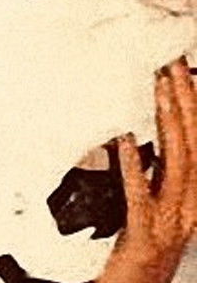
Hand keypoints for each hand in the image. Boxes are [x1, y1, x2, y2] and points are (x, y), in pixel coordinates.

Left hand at [100, 58, 196, 282]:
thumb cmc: (142, 251)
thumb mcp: (156, 207)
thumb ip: (154, 173)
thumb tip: (139, 136)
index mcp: (191, 197)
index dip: (194, 108)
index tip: (183, 71)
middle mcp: (188, 206)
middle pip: (193, 147)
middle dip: (186, 105)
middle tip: (173, 66)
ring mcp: (169, 220)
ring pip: (177, 165)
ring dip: (168, 124)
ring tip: (159, 89)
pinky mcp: (144, 234)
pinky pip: (140, 196)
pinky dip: (134, 166)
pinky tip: (125, 142)